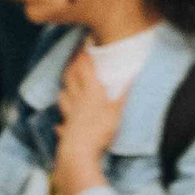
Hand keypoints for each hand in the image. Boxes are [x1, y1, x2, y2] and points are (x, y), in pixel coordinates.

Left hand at [51, 50, 123, 194]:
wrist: (79, 152)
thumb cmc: (100, 130)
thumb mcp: (118, 110)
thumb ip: (125, 93)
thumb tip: (134, 74)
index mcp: (91, 91)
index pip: (85, 67)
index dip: (85, 54)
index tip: (86, 42)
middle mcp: (77, 99)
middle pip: (71, 77)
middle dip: (72, 65)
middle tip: (75, 57)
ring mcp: (69, 114)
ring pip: (63, 95)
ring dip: (65, 87)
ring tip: (67, 83)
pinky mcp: (66, 129)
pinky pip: (62, 122)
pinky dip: (61, 121)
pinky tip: (60, 125)